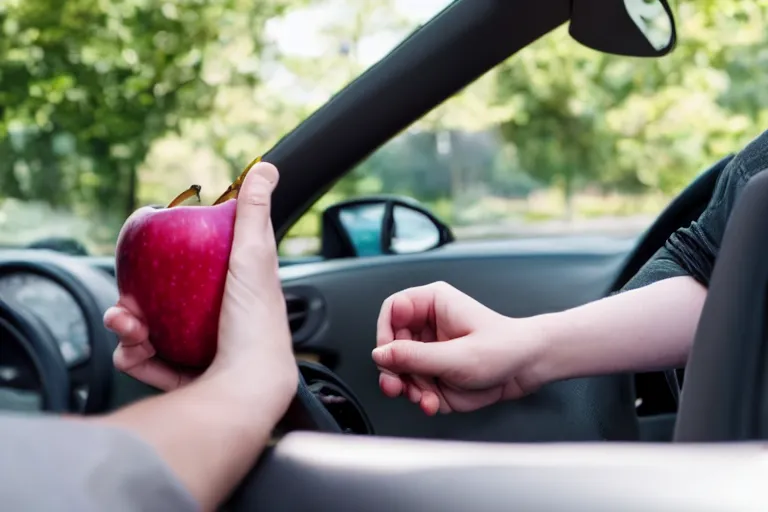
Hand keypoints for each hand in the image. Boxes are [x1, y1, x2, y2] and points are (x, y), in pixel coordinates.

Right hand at [104, 162, 296, 406]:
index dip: (169, 261)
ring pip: (149, 334)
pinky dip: (137, 358)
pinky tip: (134, 355)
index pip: (198, 268)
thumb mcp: (254, 257)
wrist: (249, 388)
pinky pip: (150, 364)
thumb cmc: (255, 323)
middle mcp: (217, 320)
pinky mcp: (188, 379)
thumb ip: (253, 213)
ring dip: (128, 330)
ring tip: (127, 331)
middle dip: (132, 302)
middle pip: (162, 304)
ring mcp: (201, 351)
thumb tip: (264, 167)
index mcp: (235, 289)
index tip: (145, 260)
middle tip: (124, 306)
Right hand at [373, 281, 546, 415]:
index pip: (392, 310)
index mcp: (433, 303)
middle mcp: (428, 325)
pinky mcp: (434, 373)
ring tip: (424, 399)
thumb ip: (415, 357)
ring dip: (408, 388)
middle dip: (394, 370)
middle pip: (390, 344)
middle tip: (397, 386)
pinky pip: (413, 386)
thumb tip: (381, 355)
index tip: (387, 355)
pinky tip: (433, 403)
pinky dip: (420, 398)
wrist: (529, 369)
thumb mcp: (457, 356)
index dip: (385, 333)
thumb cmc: (505, 348)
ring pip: (399, 369)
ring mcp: (430, 351)